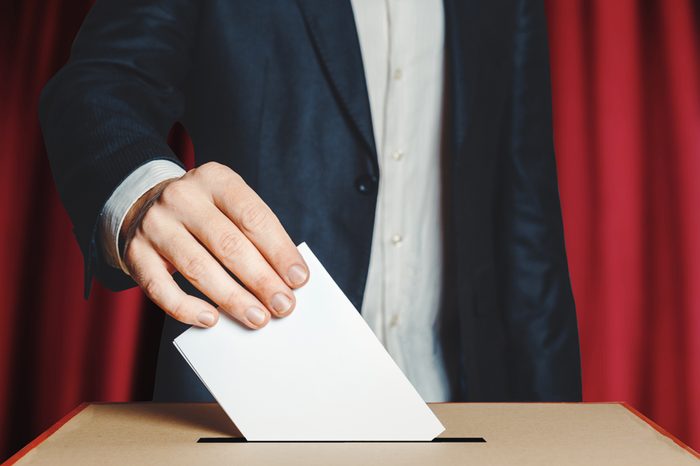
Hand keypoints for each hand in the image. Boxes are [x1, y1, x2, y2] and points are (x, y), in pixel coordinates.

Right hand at [121, 162, 308, 328]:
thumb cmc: (202, 212)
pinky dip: (187, 308)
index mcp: (215, 179)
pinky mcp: (135, 253)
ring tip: (258, 317)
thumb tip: (286, 278)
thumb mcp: (229, 205)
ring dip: (232, 298)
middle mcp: (183, 198)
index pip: (253, 217)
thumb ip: (255, 233)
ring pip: (198, 267)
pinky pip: (162, 288)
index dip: (279, 250)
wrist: (142, 204)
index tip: (299, 279)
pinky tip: (211, 319)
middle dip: (261, 279)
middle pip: (228, 244)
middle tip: (283, 305)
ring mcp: (155, 225)